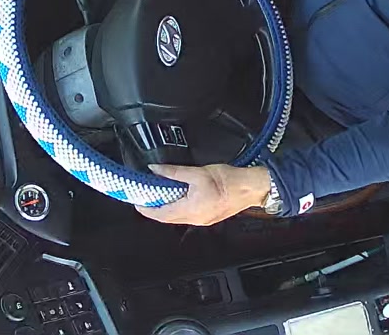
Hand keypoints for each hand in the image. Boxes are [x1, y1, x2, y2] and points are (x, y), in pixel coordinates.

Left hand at [136, 163, 271, 225]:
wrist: (251, 187)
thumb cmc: (230, 181)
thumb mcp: (198, 172)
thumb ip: (174, 172)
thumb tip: (156, 170)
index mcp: (190, 210)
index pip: (160, 214)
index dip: (146, 208)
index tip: (136, 201)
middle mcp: (195, 219)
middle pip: (167, 217)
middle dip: (154, 207)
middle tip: (145, 195)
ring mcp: (202, 219)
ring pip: (177, 216)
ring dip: (166, 206)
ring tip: (159, 193)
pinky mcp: (208, 216)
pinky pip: (187, 214)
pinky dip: (178, 206)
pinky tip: (178, 195)